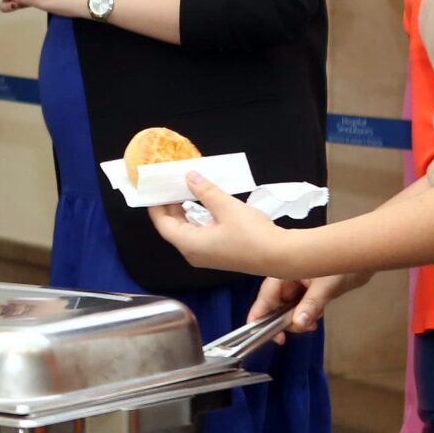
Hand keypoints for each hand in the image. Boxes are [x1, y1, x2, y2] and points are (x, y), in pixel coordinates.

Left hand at [148, 172, 299, 274]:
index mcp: (189, 244)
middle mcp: (193, 253)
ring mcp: (206, 256)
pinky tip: (204, 204)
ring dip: (185, 211)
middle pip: (173, 227)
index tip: (154, 189)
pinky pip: (199, 234)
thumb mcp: (226, 207)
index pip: (162, 224)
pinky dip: (197, 218)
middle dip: (170, 205)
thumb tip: (190, 177)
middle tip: (170, 184)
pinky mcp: (218, 254)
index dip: (156, 205)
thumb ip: (205, 191)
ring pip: (187, 230)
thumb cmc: (252, 234)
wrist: (280, 256)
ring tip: (185, 189)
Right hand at [248, 272, 367, 332]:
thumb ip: (311, 305)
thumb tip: (299, 323)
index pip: (265, 296)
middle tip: (299, 327)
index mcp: (284, 271)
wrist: (363, 259)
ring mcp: (294, 286)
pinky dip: (305, 316)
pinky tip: (315, 318)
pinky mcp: (304, 292)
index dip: (259, 315)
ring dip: (297, 320)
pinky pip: (298, 309)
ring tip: (312, 322)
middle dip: (284, 321)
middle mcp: (286, 278)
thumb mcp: (326, 286)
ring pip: (285, 310)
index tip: (259, 332)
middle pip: (273, 306)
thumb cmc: (344, 262)